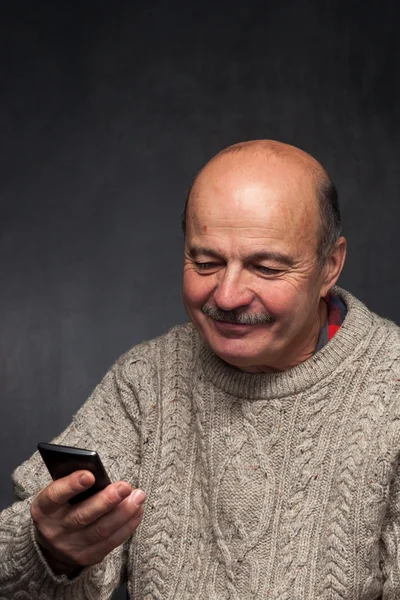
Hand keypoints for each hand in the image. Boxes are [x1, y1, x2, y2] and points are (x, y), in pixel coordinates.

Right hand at [30, 470, 145, 574]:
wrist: (52, 543)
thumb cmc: (60, 506)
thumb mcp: (57, 494)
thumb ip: (73, 483)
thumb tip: (98, 473)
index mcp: (43, 508)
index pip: (55, 496)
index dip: (72, 485)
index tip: (90, 475)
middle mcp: (55, 530)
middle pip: (83, 516)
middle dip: (106, 501)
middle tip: (125, 487)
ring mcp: (72, 546)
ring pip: (101, 530)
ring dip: (124, 512)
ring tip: (138, 496)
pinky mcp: (88, 556)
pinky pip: (111, 541)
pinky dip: (128, 525)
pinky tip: (137, 510)